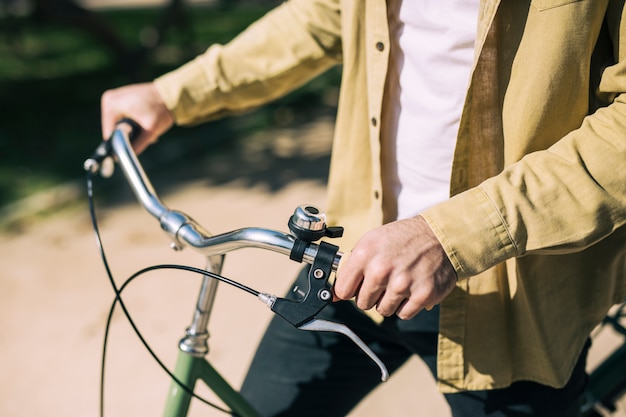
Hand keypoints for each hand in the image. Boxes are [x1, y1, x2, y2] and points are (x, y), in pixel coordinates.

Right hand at [101, 82, 173, 153]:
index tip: (134, 145)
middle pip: (114, 128)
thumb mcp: (150, 131)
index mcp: (111, 104)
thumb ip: (138, 145)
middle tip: (145, 134)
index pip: (109, 133)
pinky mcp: (122, 97)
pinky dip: (132, 121)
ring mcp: (115, 97)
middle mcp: (109, 99)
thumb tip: (127, 157)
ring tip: (147, 127)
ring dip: (132, 129)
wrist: (171, 94)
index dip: (121, 143)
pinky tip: (145, 120)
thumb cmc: (161, 109)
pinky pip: (122, 115)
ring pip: (119, 123)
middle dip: (129, 135)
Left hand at [333, 216, 456, 319]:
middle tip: (384, 280)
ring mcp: (402, 284)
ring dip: (389, 301)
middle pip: (362, 303)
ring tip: (400, 282)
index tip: (357, 287)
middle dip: (371, 295)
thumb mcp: (372, 242)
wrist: (439, 235)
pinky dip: (407, 305)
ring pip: (383, 310)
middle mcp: (381, 269)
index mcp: (364, 254)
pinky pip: (403, 314)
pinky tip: (412, 288)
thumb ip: (351, 267)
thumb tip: (334, 295)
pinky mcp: (422, 295)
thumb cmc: (402, 239)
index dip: (349, 290)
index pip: (343, 289)